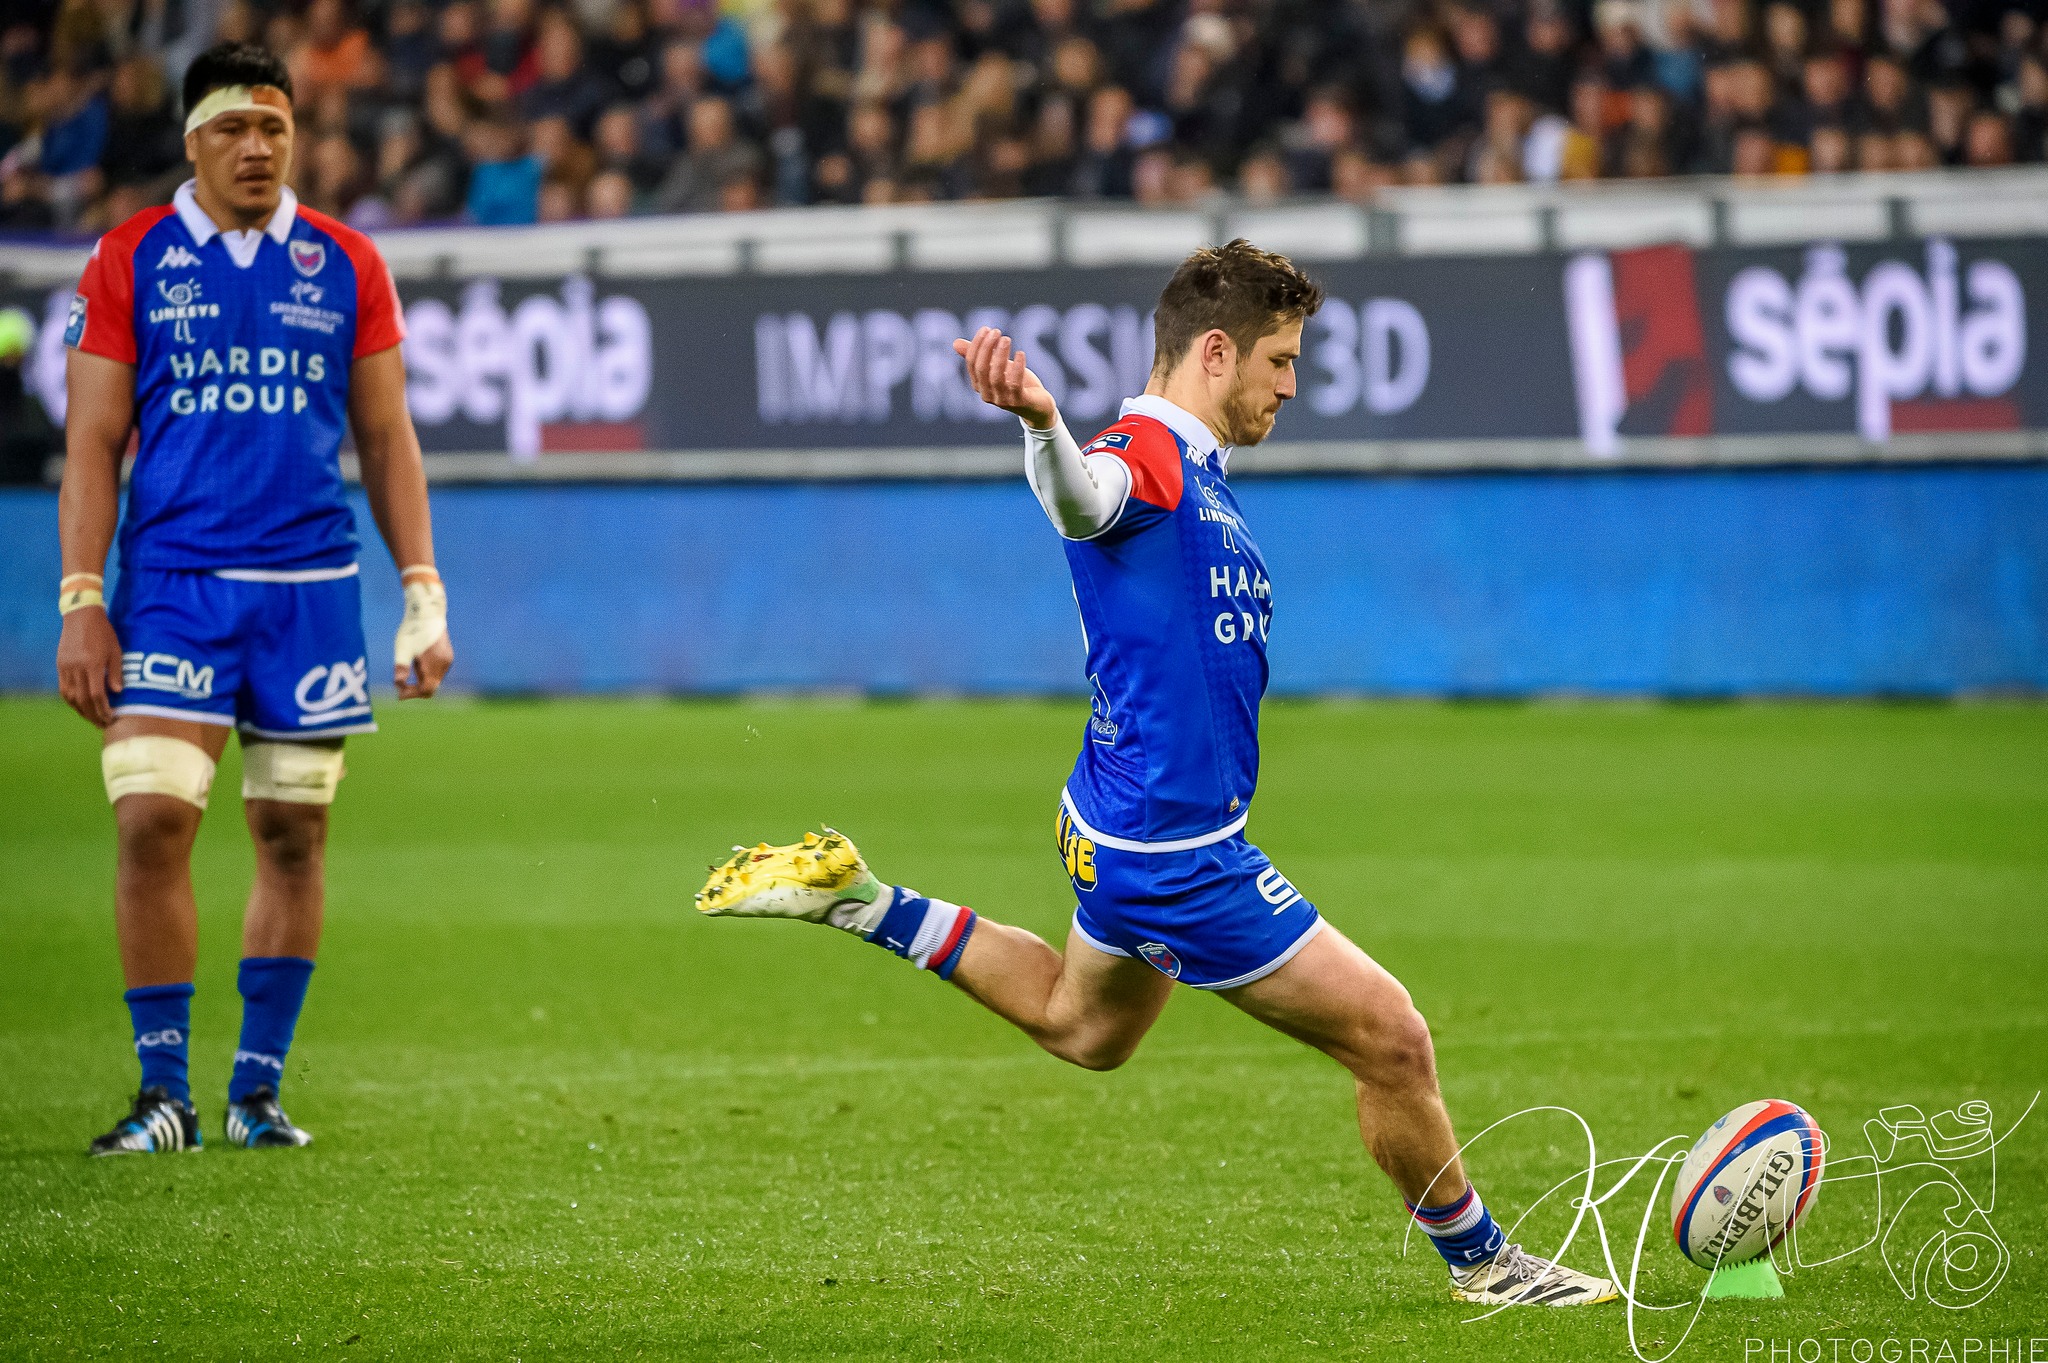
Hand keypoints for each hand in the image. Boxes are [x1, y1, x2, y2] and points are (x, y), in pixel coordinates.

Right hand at [56, 608, 122, 726]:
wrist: (81, 616)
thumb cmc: (104, 633)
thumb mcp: (116, 651)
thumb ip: (116, 672)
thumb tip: (117, 693)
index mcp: (92, 664)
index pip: (97, 694)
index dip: (104, 709)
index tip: (112, 718)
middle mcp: (76, 668)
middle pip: (83, 699)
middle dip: (93, 715)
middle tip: (103, 725)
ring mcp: (66, 667)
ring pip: (71, 696)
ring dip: (81, 711)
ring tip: (92, 719)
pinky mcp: (60, 666)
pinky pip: (64, 689)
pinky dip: (72, 701)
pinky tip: (80, 707)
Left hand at [396, 629, 452, 699]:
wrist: (427, 612)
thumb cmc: (413, 630)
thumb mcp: (403, 649)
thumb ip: (401, 668)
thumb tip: (398, 685)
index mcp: (435, 665)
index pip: (426, 690)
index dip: (412, 694)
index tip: (398, 693)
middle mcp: (445, 665)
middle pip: (431, 687)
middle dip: (415, 689)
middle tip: (399, 685)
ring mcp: (448, 661)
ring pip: (435, 680)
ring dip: (421, 680)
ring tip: (408, 669)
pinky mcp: (447, 656)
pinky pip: (437, 672)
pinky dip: (426, 673)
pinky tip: (417, 662)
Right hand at [952, 327, 1057, 429]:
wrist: (1038, 406)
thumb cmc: (1016, 383)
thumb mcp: (998, 366)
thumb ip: (980, 355)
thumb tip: (955, 343)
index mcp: (979, 385)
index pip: (972, 364)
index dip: (977, 345)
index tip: (986, 329)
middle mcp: (987, 395)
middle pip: (982, 369)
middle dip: (986, 348)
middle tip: (996, 331)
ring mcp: (1002, 400)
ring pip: (996, 377)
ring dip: (1000, 356)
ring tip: (1006, 339)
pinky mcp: (1019, 402)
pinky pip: (1015, 384)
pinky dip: (1017, 367)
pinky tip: (1021, 353)